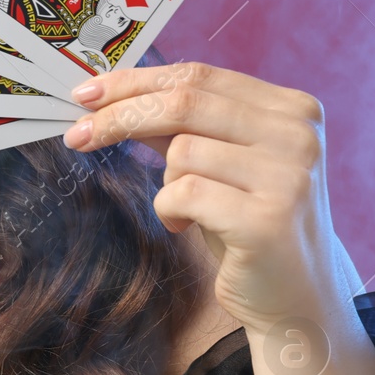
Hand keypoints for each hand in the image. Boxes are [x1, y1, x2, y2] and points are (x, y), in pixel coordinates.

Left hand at [61, 61, 353, 331]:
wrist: (294, 299)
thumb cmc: (245, 225)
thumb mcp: (216, 162)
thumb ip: (177, 125)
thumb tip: (107, 96)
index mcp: (292, 108)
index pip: (198, 75)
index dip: (134, 81)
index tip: (85, 94)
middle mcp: (298, 134)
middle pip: (184, 102)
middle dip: (118, 116)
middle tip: (76, 135)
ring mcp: (289, 175)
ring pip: (182, 152)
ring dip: (165, 183)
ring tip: (186, 209)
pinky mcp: (268, 219)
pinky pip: (183, 194)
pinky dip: (169, 211)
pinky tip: (186, 227)